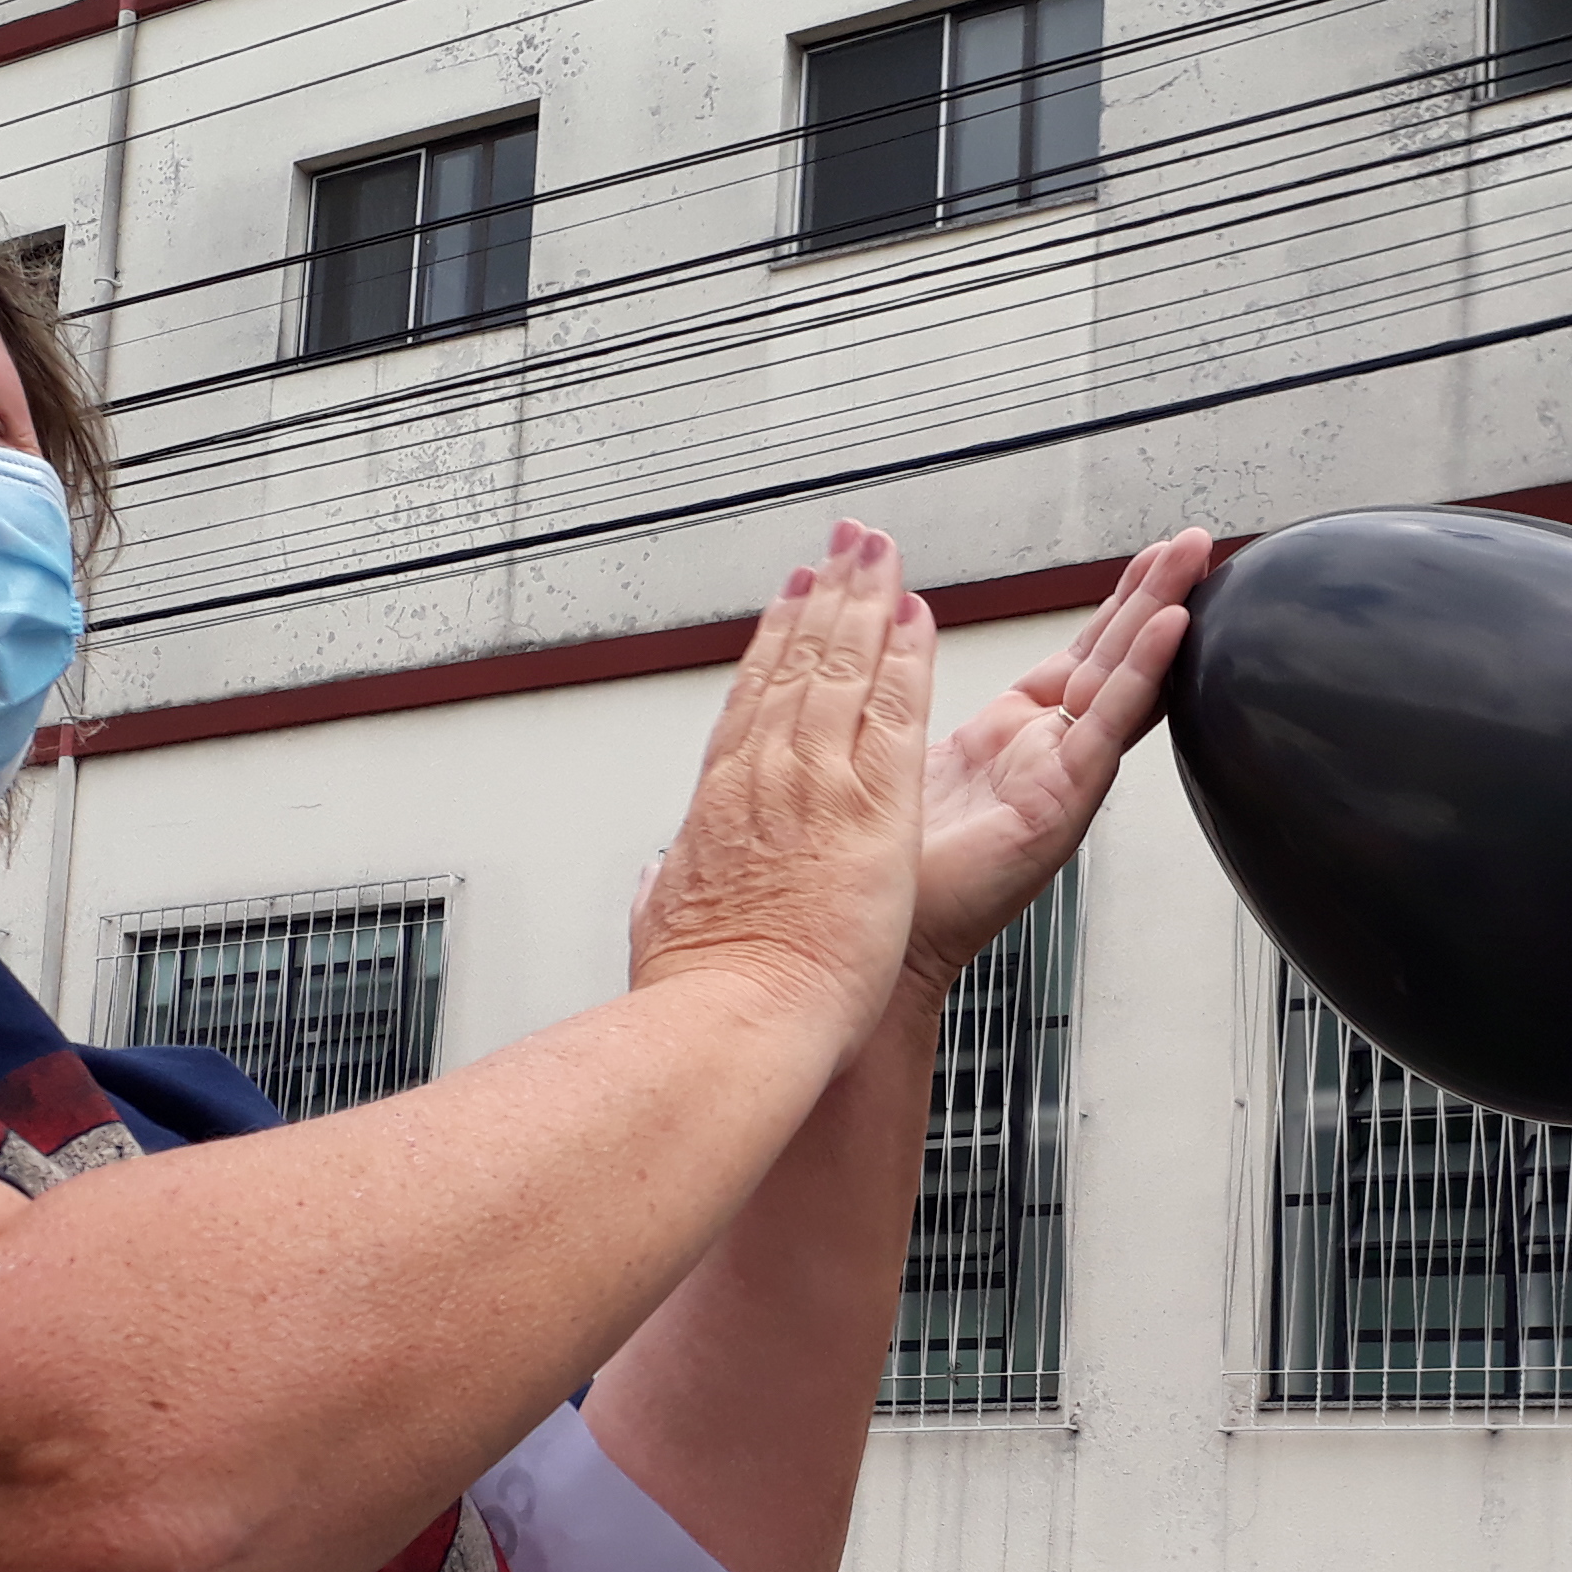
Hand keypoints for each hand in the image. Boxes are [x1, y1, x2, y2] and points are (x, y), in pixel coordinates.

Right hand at [634, 523, 933, 1058]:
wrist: (732, 1022)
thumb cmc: (699, 997)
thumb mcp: (660, 930)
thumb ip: (660, 893)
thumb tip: (651, 878)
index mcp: (718, 807)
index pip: (749, 704)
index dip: (772, 645)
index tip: (788, 607)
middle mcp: (764, 777)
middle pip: (796, 664)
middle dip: (823, 598)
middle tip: (843, 549)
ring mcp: (817, 781)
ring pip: (843, 666)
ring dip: (864, 602)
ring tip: (879, 553)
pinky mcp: (874, 804)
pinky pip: (896, 708)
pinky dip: (907, 655)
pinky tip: (919, 616)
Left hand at [903, 528, 1214, 984]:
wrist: (873, 938)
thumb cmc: (889, 865)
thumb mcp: (899, 748)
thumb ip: (908, 688)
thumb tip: (894, 628)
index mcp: (1013, 737)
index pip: (1078, 654)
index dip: (1113, 604)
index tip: (1146, 556)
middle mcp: (1045, 754)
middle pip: (1110, 656)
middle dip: (1151, 592)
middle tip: (1192, 540)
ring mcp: (1060, 779)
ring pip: (1119, 680)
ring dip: (1160, 614)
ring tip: (1194, 561)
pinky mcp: (1061, 805)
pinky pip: (1107, 725)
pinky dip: (1143, 673)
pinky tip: (1169, 628)